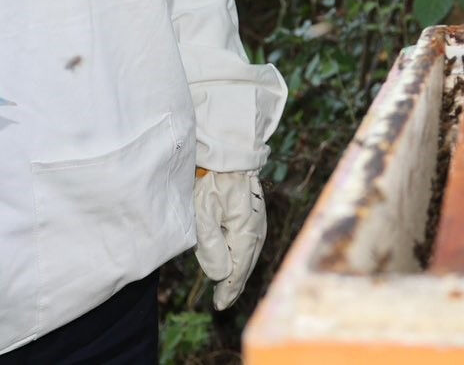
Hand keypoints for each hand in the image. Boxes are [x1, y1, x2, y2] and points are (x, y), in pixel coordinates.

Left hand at [194, 168, 265, 309]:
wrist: (232, 158)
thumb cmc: (213, 183)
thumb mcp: (204, 214)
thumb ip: (210, 247)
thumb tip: (220, 275)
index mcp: (245, 234)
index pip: (237, 270)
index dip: (228, 290)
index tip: (220, 305)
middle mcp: (257, 233)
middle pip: (246, 266)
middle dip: (234, 285)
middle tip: (223, 302)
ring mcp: (259, 225)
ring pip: (249, 256)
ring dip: (239, 272)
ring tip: (228, 288)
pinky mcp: (256, 218)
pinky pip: (250, 245)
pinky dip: (243, 258)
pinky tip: (236, 263)